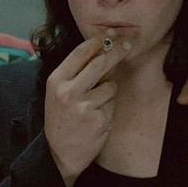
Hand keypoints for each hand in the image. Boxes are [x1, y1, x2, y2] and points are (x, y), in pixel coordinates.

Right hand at [44, 33, 132, 186]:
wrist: (59, 153)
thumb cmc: (62, 118)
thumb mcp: (60, 92)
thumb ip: (78, 72)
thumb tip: (104, 48)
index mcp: (56, 81)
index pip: (80, 53)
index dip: (99, 41)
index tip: (113, 33)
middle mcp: (68, 91)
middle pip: (100, 63)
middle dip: (118, 50)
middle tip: (130, 42)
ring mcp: (84, 106)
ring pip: (110, 85)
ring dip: (109, 90)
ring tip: (94, 104)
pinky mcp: (98, 119)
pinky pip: (112, 103)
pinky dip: (108, 107)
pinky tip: (96, 117)